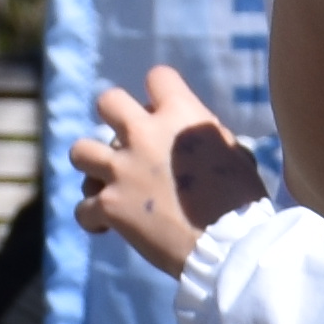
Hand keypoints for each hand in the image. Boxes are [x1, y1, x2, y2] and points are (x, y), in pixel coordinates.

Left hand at [72, 67, 267, 276]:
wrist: (230, 246)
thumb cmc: (243, 202)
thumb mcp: (234, 154)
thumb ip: (207, 137)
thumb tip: (196, 135)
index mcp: (182, 115)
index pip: (158, 77)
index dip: (159, 94)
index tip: (163, 115)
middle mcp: (145, 134)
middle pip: (107, 101)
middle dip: (113, 118)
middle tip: (127, 143)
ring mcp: (122, 169)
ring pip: (80, 151)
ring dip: (92, 166)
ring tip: (105, 183)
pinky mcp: (110, 205)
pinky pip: (82, 207)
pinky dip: (93, 218)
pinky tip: (107, 226)